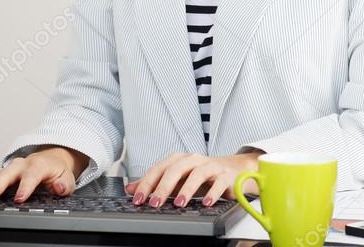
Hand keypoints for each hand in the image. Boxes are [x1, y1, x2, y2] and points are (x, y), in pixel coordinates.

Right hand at [0, 146, 88, 203]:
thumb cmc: (57, 171)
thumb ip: (64, 185)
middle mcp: (20, 165)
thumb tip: (57, 186)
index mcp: (37, 166)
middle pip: (5, 175)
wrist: (51, 159)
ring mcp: (7, 169)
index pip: (31, 176)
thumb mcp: (66, 179)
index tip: (19, 198)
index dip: (25, 187)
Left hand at [125, 151, 262, 207]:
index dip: (147, 183)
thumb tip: (131, 188)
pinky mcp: (226, 175)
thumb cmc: (202, 175)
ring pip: (197, 173)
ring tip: (179, 204)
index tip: (138, 198)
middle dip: (164, 186)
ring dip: (187, 189)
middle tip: (155, 203)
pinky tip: (206, 203)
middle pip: (176, 169)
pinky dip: (212, 193)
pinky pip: (219, 182)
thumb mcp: (177, 179)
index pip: (159, 168)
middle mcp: (194, 160)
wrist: (233, 170)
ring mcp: (211, 166)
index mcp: (179, 160)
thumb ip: (154, 183)